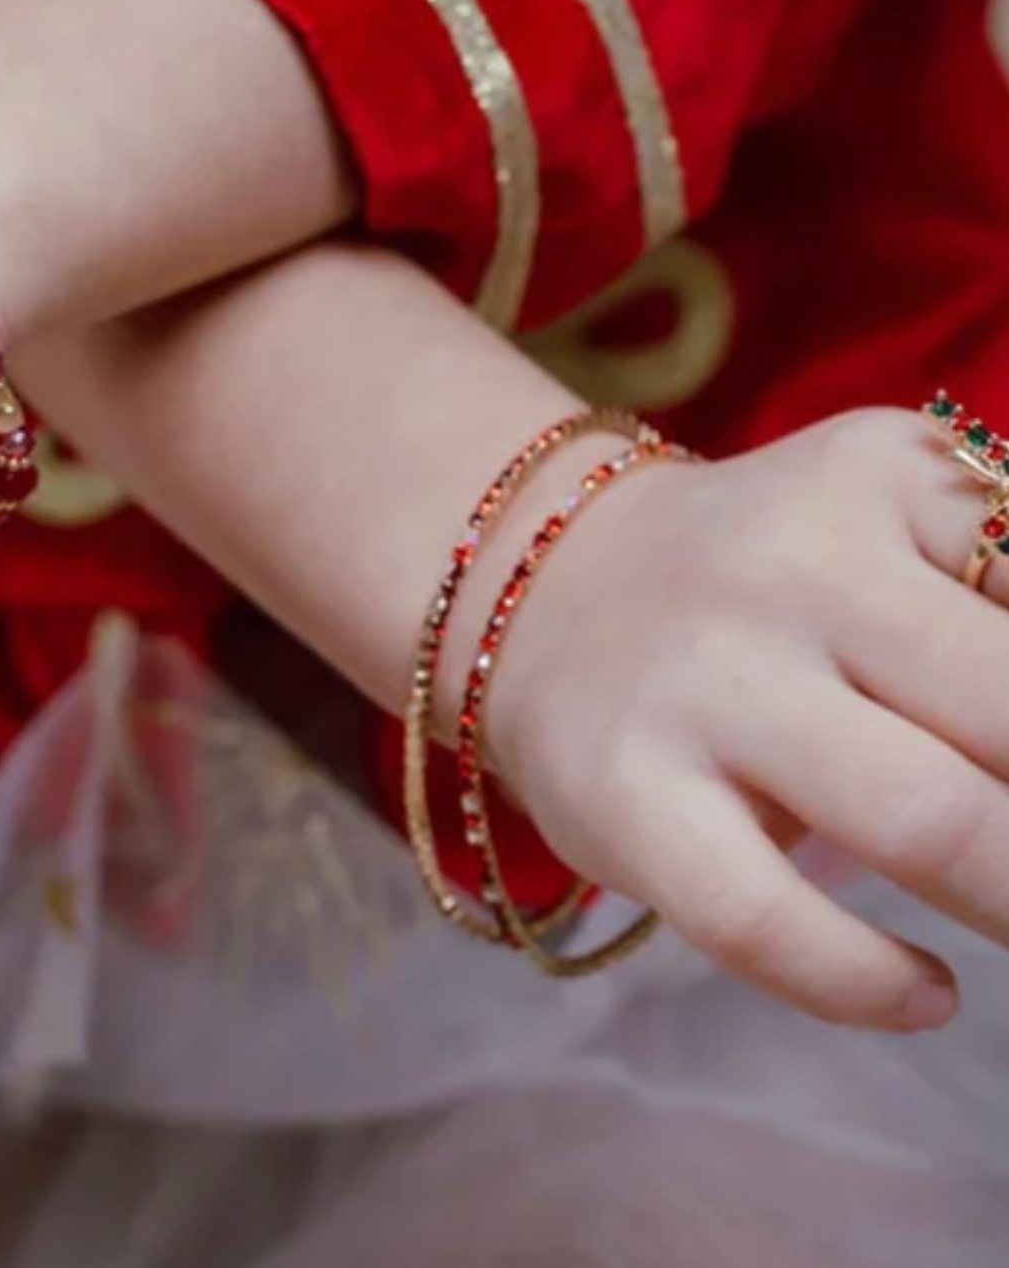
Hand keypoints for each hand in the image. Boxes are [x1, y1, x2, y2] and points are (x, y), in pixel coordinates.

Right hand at [488, 407, 1008, 1030]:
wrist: (545, 592)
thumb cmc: (764, 575)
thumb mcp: (896, 514)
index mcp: (882, 480)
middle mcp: (788, 568)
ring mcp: (699, 685)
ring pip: (928, 822)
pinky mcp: (623, 796)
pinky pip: (769, 922)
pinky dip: (870, 984)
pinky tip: (921, 994)